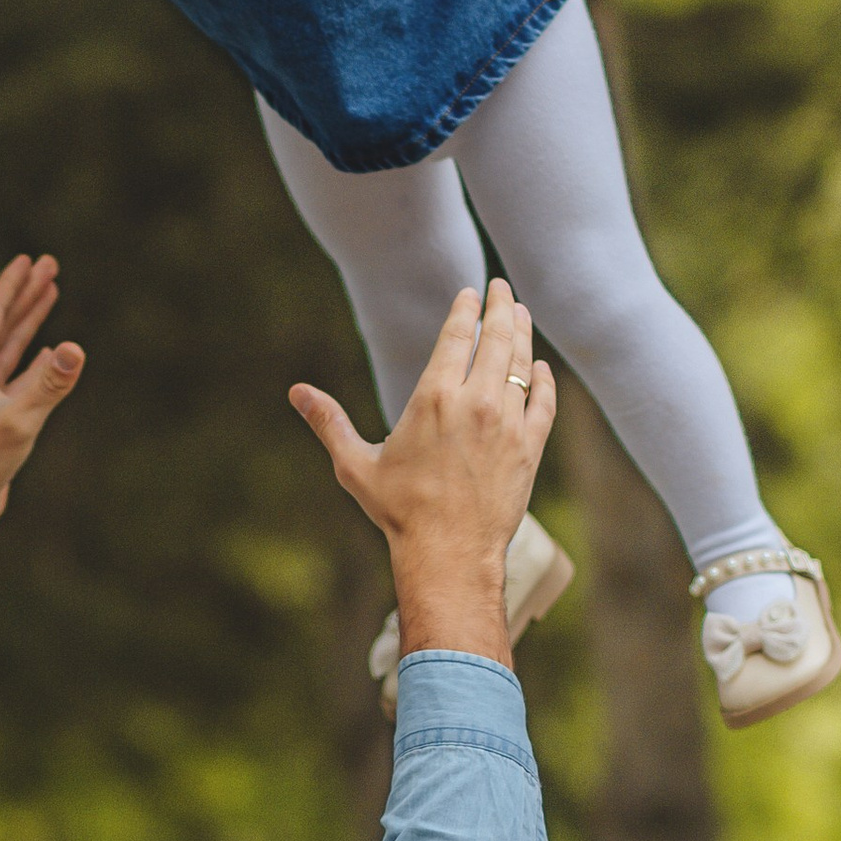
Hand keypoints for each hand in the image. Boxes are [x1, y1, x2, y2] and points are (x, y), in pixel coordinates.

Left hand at [0, 253, 86, 628]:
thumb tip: (74, 348)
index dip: (12, 284)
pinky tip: (47, 350)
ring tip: (49, 293)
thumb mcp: (19, 420)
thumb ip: (49, 384)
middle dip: (26, 293)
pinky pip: (12, 372)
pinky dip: (31, 357)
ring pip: (8, 345)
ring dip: (29, 319)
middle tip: (50, 265)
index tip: (29, 259)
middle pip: (2, 321)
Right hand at [290, 279, 553, 665]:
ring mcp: (509, 423)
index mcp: (434, 398)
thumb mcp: (356, 465)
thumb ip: (330, 422)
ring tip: (522, 314)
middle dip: (501, 306)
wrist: (449, 553)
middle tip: (502, 288)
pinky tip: (541, 368)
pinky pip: (544, 401)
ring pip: (523, 364)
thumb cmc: (399, 512)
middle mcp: (477, 402)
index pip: (457, 335)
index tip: (469, 293)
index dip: (465, 310)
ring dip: (523, 335)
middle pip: (498, 338)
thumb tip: (296, 392)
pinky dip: (544, 380)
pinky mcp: (530, 447)